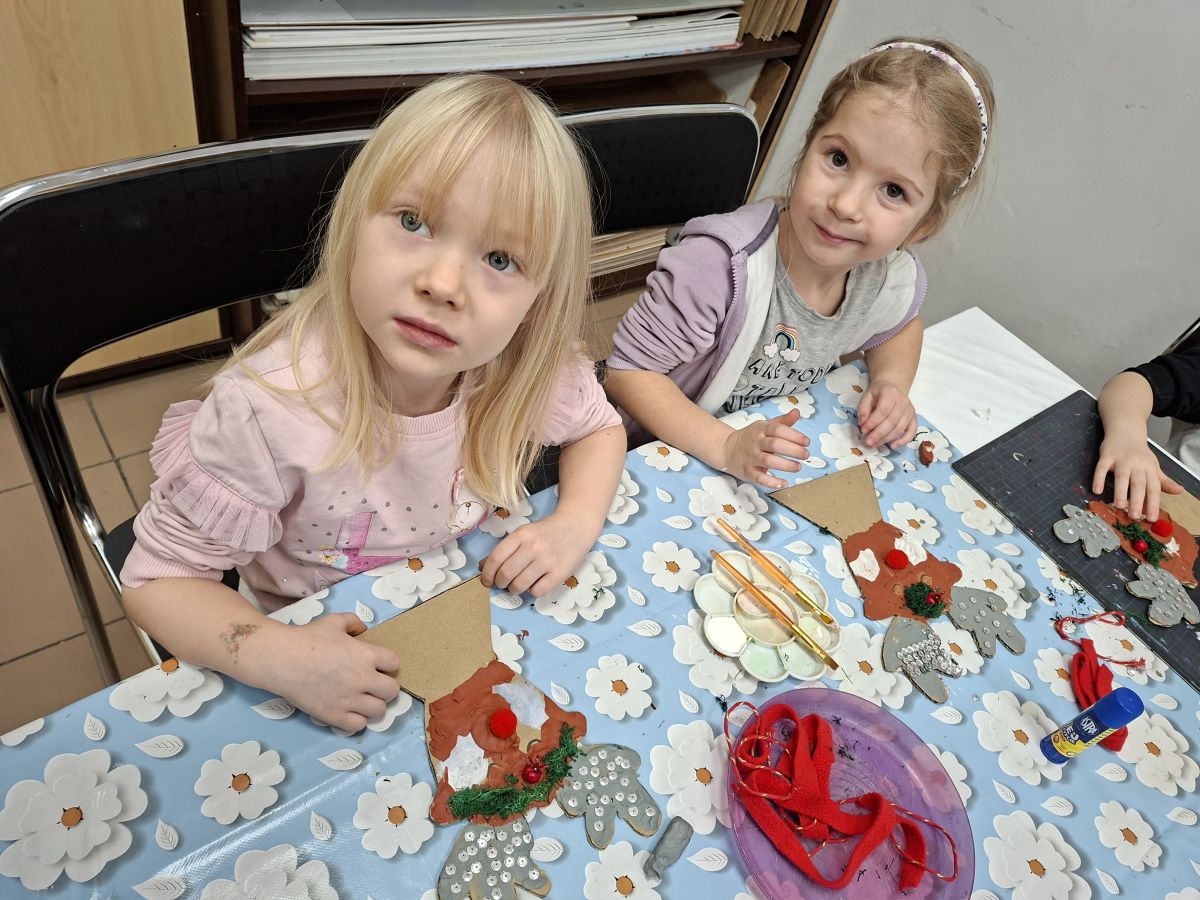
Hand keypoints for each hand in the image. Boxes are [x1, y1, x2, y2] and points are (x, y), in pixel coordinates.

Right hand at [264, 613, 399, 732]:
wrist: (282, 659)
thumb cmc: (308, 638)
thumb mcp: (334, 621)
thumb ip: (353, 623)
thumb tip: (363, 629)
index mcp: (366, 655)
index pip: (394, 664)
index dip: (388, 664)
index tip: (379, 665)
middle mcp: (363, 679)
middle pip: (392, 691)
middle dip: (385, 686)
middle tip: (373, 684)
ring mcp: (349, 700)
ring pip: (379, 711)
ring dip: (373, 704)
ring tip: (362, 699)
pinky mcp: (334, 716)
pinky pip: (358, 725)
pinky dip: (357, 720)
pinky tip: (349, 711)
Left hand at [481, 511, 599, 596]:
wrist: (576, 525)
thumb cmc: (546, 531)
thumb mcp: (524, 533)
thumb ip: (505, 548)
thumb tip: (483, 566)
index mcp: (521, 534)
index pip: (495, 558)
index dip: (487, 573)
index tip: (486, 580)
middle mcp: (534, 547)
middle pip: (506, 574)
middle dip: (499, 583)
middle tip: (502, 583)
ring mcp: (548, 560)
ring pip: (520, 585)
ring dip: (513, 589)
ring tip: (516, 585)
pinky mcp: (560, 573)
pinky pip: (537, 591)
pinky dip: (531, 591)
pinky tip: (534, 584)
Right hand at [720, 408, 808, 488]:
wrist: (726, 449)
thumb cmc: (751, 438)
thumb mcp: (764, 427)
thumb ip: (782, 422)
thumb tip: (797, 412)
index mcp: (761, 430)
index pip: (778, 429)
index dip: (794, 435)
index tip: (806, 442)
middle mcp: (756, 443)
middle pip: (775, 444)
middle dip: (793, 450)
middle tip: (806, 455)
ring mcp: (751, 458)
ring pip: (768, 461)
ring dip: (785, 465)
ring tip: (798, 467)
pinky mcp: (748, 472)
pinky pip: (760, 478)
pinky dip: (772, 482)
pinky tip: (784, 483)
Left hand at [858, 379, 916, 448]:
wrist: (893, 387)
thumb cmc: (878, 393)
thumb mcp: (867, 396)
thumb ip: (863, 409)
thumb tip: (862, 424)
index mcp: (890, 393)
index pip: (883, 410)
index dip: (873, 422)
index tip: (863, 430)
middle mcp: (903, 402)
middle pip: (892, 421)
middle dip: (878, 434)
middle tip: (868, 442)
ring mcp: (910, 411)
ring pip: (900, 428)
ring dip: (886, 439)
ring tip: (875, 445)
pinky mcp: (914, 419)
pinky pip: (911, 432)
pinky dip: (903, 441)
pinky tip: (892, 446)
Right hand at [1092, 433, 1183, 520]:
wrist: (1126, 432)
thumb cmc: (1139, 454)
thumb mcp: (1153, 467)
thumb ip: (1163, 482)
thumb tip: (1179, 491)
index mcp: (1150, 469)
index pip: (1153, 488)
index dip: (1153, 504)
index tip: (1151, 518)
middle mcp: (1137, 464)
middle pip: (1138, 484)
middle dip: (1137, 500)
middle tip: (1134, 516)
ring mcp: (1121, 460)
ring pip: (1121, 477)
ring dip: (1120, 491)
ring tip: (1119, 506)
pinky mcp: (1106, 456)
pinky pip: (1101, 468)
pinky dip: (1098, 479)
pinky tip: (1097, 491)